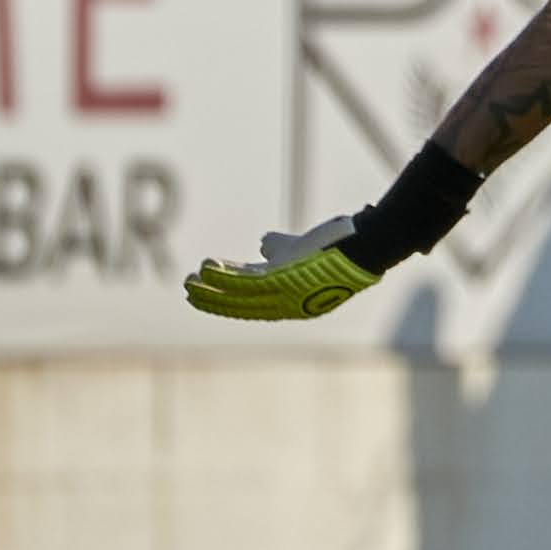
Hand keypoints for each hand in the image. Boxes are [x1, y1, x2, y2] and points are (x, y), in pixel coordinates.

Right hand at [183, 214, 381, 321]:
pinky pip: (246, 282)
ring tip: (189, 281)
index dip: (224, 299)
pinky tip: (206, 268)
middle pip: (240, 305)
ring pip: (238, 296)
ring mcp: (285, 294)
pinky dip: (224, 277)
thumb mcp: (301, 250)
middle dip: (212, 299)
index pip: (249, 305)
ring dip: (211, 289)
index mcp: (289, 301)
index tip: (204, 292)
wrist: (362, 244)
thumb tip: (264, 244)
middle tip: (188, 289)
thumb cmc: (338, 246)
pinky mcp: (284, 280)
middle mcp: (286, 304)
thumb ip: (279, 249)